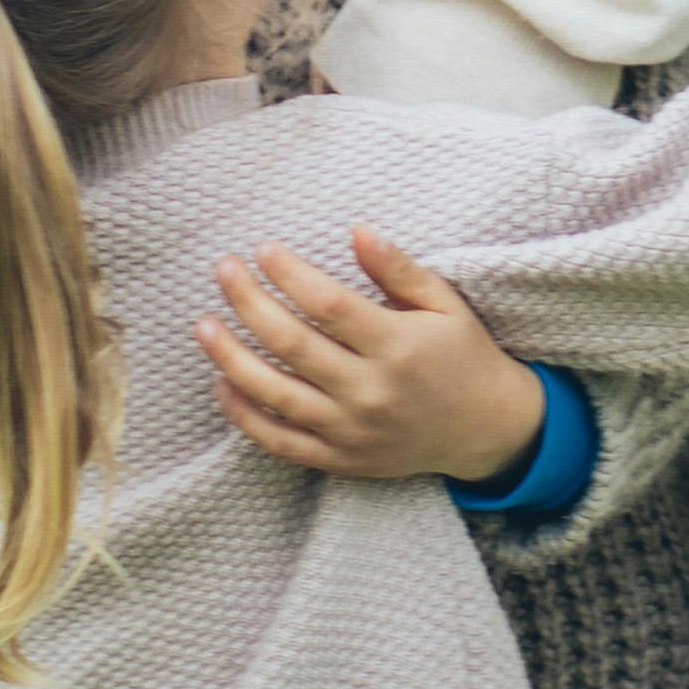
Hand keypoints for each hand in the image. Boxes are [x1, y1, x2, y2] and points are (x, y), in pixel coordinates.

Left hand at [199, 228, 549, 490]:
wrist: (486, 429)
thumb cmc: (462, 355)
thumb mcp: (444, 304)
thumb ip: (398, 269)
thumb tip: (356, 229)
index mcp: (398, 346)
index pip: (328, 306)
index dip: (290, 274)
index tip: (263, 248)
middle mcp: (371, 391)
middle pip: (293, 344)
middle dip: (249, 303)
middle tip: (223, 270)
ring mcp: (352, 431)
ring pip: (276, 395)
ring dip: (231, 358)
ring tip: (203, 325)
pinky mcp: (341, 459)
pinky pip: (281, 441)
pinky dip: (245, 417)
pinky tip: (221, 384)